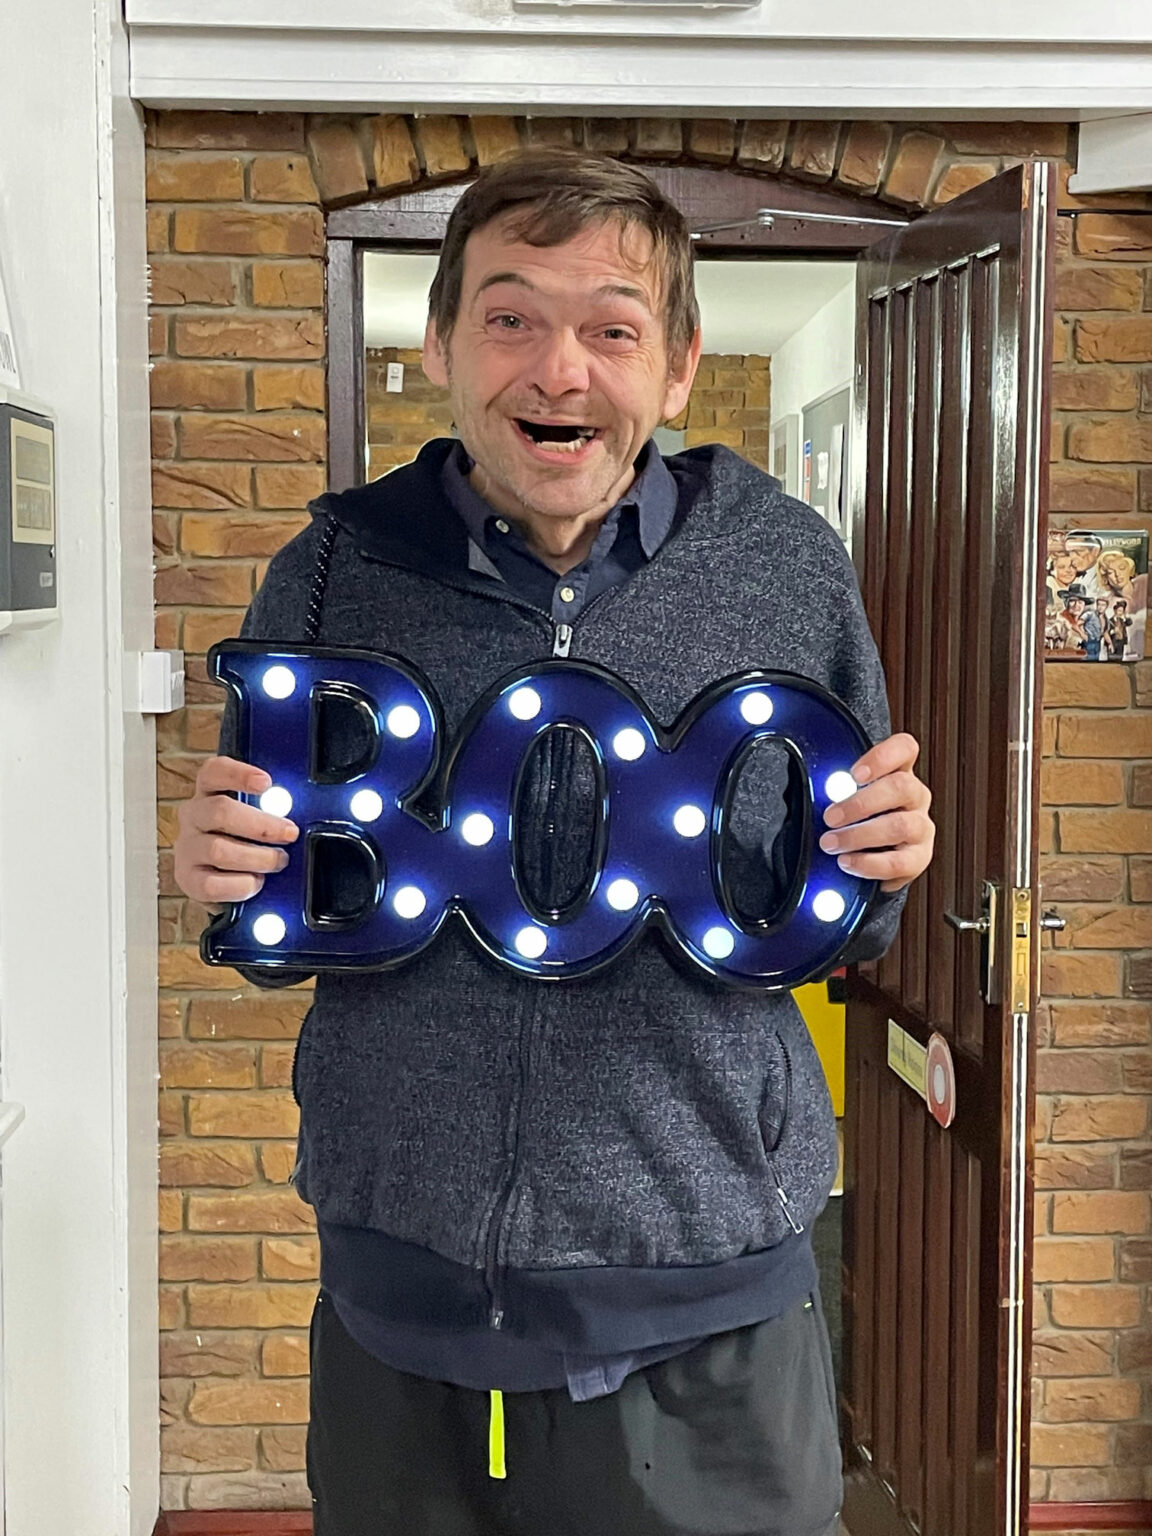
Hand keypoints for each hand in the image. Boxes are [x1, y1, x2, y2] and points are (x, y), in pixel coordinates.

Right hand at [174, 756, 298, 905]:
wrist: (222, 881)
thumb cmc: (246, 842)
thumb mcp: (257, 819)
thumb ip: (272, 811)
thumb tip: (300, 816)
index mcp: (209, 793)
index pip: (214, 772)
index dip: (238, 774)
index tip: (266, 783)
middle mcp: (194, 816)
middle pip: (220, 811)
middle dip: (262, 824)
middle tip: (289, 834)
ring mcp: (187, 848)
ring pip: (218, 849)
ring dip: (257, 858)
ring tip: (278, 861)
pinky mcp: (188, 879)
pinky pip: (213, 884)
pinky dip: (242, 885)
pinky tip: (255, 881)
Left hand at [818, 732, 933, 892]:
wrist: (866, 859)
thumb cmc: (853, 820)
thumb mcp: (843, 797)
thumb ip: (834, 789)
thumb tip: (813, 787)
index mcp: (898, 772)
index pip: (904, 749)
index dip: (882, 758)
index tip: (855, 774)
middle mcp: (915, 796)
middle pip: (901, 787)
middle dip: (860, 803)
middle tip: (830, 817)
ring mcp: (920, 827)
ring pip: (899, 826)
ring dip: (859, 835)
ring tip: (831, 843)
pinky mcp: (918, 859)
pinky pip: (898, 862)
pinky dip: (868, 864)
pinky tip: (847, 862)